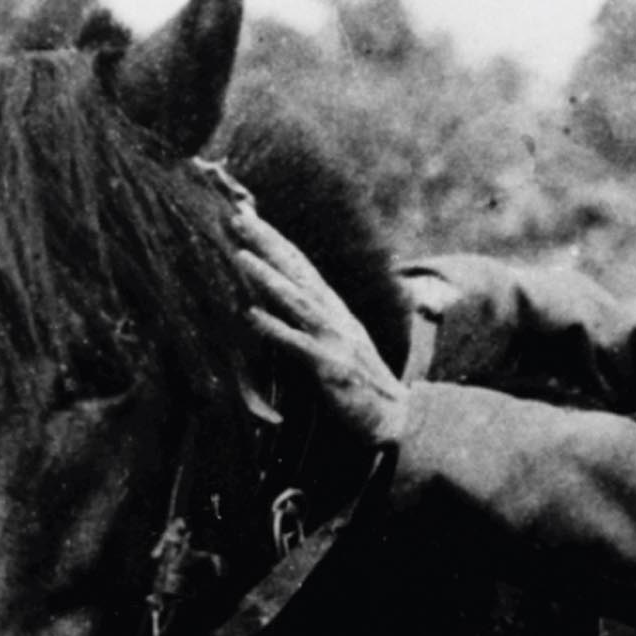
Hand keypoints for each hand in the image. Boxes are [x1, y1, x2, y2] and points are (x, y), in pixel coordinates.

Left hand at [229, 208, 409, 449]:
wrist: (397, 418)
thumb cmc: (361, 385)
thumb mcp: (336, 343)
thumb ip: (311, 322)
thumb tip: (276, 304)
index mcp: (335, 311)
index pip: (302, 267)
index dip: (276, 242)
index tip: (249, 219)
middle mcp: (336, 318)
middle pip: (299, 272)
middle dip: (269, 244)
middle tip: (238, 218)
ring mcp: (335, 341)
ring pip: (298, 302)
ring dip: (269, 278)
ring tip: (241, 256)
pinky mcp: (331, 368)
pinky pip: (299, 345)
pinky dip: (276, 329)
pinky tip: (252, 315)